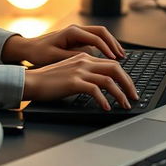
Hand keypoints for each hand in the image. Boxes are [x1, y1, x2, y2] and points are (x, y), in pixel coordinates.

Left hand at [1, 25, 125, 66]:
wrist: (28, 48)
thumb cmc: (39, 53)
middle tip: (122, 56)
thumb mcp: (55, 57)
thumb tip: (91, 56)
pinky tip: (108, 57)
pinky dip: (104, 46)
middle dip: (113, 43)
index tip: (115, 59)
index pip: (96, 38)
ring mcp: (76, 33)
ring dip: (110, 44)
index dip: (107, 49)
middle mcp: (76, 29)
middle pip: (101, 32)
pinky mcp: (76, 39)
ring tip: (120, 57)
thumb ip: (74, 56)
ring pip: (99, 35)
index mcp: (72, 32)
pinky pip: (94, 40)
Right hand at [23, 53, 137, 109]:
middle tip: (133, 96)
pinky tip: (105, 108)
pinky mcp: (73, 82)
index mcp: (83, 57)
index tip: (129, 88)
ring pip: (109, 79)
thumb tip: (100, 85)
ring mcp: (79, 71)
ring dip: (120, 94)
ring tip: (124, 105)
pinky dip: (104, 100)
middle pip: (115, 68)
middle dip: (128, 83)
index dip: (124, 76)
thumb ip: (84, 73)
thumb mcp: (69, 72)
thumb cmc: (48, 80)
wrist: (31, 81)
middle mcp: (83, 61)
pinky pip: (95, 90)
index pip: (111, 64)